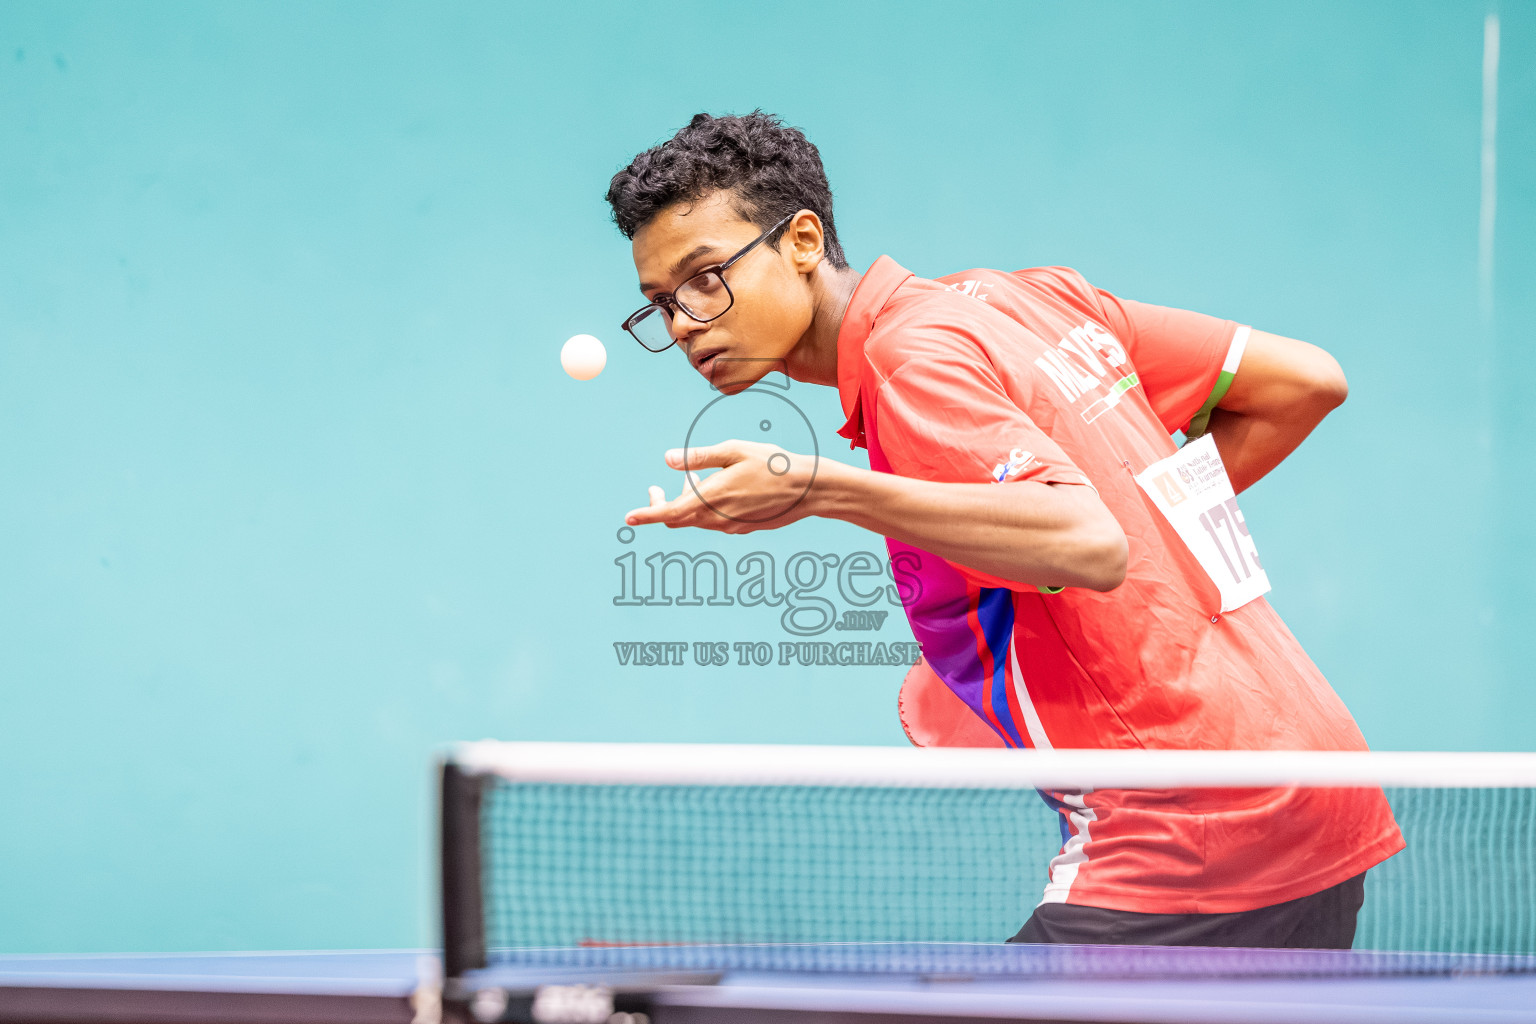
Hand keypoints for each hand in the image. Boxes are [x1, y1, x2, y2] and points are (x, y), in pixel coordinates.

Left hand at [624, 440, 824, 533]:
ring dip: (687, 504)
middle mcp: (718, 519)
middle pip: (678, 520)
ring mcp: (731, 527)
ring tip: (696, 480)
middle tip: (655, 488)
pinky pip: (714, 522)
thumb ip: (698, 457)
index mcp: (712, 498)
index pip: (670, 513)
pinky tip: (719, 490)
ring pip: (696, 521)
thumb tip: (667, 459)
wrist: (810, 489)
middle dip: (662, 505)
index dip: (647, 515)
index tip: (628, 518)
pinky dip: (705, 509)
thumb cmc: (773, 464)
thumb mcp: (734, 450)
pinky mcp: (743, 529)